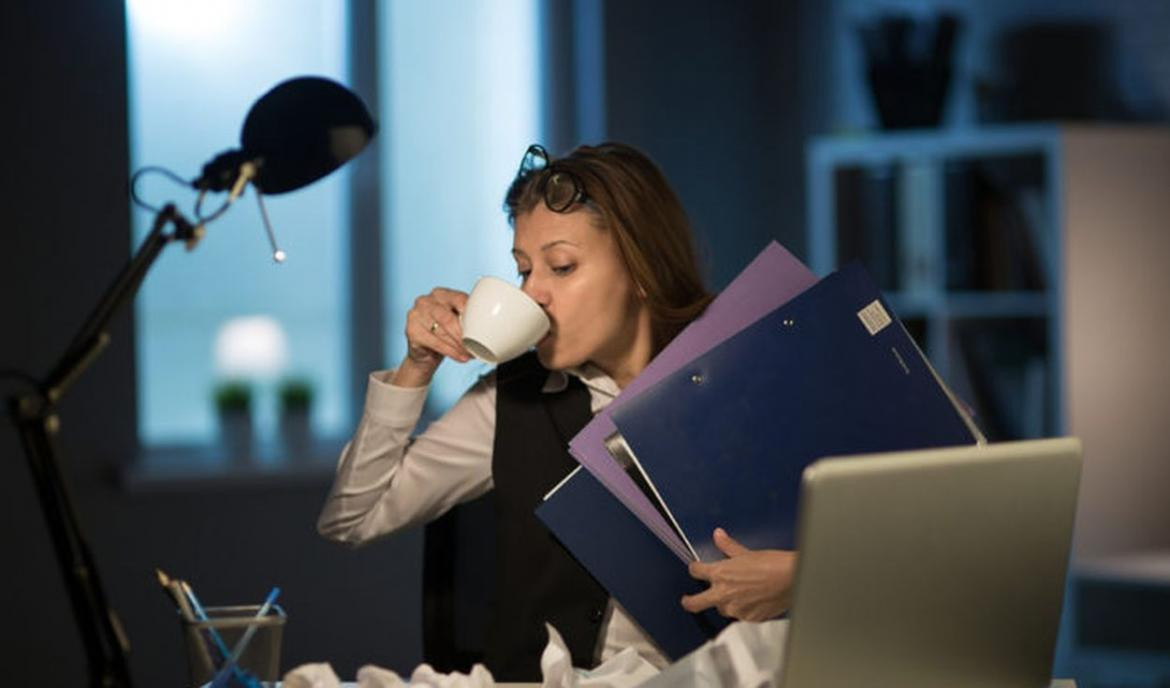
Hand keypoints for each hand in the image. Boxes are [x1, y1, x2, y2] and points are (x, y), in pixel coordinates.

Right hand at [393, 287, 471, 386]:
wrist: (426, 351)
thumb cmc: (446, 331)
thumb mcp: (457, 319)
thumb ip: (468, 316)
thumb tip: (494, 323)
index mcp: (440, 293)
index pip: (458, 299)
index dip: (470, 312)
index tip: (481, 325)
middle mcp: (425, 301)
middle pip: (448, 318)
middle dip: (464, 335)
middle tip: (476, 346)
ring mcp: (416, 314)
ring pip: (442, 332)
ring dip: (459, 345)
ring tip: (471, 353)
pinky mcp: (411, 330)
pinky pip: (434, 342)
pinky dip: (450, 351)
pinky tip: (461, 357)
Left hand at [681, 527, 795, 620]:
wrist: (791, 579)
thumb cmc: (771, 564)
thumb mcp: (746, 552)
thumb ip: (728, 546)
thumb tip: (718, 535)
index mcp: (720, 574)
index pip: (696, 572)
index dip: (695, 568)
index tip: (696, 569)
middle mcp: (723, 594)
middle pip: (695, 603)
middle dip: (689, 602)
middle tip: (687, 600)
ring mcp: (736, 609)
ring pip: (722, 609)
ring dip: (724, 603)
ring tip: (736, 595)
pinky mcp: (749, 618)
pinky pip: (740, 615)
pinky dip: (743, 608)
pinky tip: (753, 600)